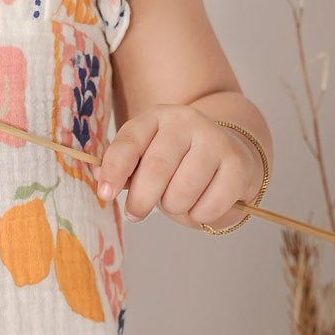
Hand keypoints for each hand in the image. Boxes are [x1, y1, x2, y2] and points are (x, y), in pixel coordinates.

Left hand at [95, 107, 263, 229]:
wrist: (228, 154)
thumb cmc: (177, 162)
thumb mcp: (145, 158)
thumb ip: (121, 167)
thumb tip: (97, 176)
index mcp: (156, 118)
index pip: (129, 142)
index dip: (114, 170)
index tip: (105, 194)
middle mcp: (186, 122)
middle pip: (156, 169)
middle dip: (141, 200)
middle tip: (136, 213)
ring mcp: (215, 140)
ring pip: (183, 191)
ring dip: (175, 208)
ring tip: (177, 202)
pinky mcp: (238, 164)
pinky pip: (209, 206)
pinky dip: (200, 216)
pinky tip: (202, 205)